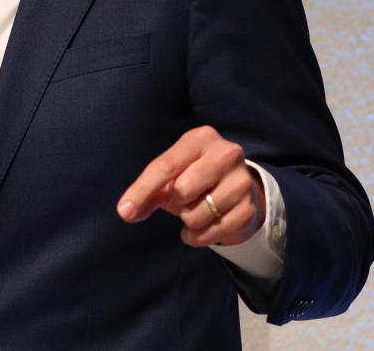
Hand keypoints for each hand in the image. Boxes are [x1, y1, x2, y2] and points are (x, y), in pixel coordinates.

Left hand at [116, 125, 265, 247]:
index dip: (142, 190)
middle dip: (175, 202)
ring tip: (197, 208)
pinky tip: (204, 225)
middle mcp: (226, 153)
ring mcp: (241, 181)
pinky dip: (199, 236)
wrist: (237, 189)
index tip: (124, 212)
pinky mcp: (249, 208)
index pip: (165, 166)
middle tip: (184, 198)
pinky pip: (211, 233)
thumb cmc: (195, 177)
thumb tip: (126, 212)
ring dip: (188, 220)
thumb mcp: (171, 175)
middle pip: (181, 190)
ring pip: (196, 215)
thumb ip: (148, 191)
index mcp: (201, 138)